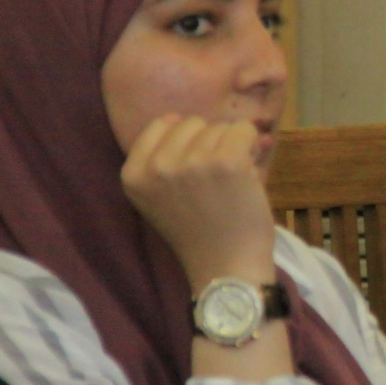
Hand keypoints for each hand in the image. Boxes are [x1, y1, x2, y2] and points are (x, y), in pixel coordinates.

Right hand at [120, 114, 277, 290]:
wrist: (226, 267)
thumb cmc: (200, 233)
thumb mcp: (160, 197)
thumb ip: (162, 160)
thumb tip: (180, 117)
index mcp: (133, 174)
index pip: (162, 124)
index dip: (187, 140)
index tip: (195, 169)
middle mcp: (157, 166)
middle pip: (193, 123)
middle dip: (209, 144)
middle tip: (214, 181)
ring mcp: (191, 163)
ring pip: (220, 127)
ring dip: (232, 149)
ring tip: (228, 184)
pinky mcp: (227, 162)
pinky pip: (245, 130)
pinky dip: (252, 147)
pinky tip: (246, 175)